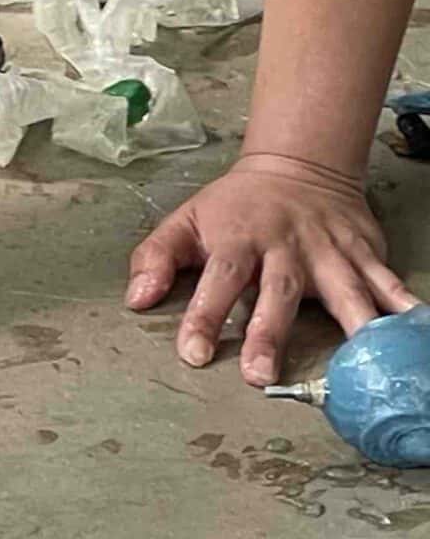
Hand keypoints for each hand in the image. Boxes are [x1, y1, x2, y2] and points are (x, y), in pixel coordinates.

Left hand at [125, 153, 416, 383]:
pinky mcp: (363, 251)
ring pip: (341, 288)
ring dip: (350, 325)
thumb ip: (156, 258)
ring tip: (361, 360)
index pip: (219, 280)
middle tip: (260, 375)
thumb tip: (136, 299)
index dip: (206, 316)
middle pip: (277, 292)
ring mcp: (329, 251)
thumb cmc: (235, 205)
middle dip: (268, 333)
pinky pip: (384, 279)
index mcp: (238, 240)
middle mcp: (286, 247)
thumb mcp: (185, 221)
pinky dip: (400, 302)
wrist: (299, 163)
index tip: (195, 353)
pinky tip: (411, 326)